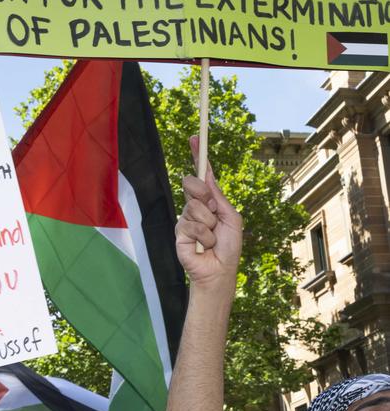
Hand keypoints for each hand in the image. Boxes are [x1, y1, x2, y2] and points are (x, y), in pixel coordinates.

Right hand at [175, 135, 241, 288]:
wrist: (220, 271)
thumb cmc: (228, 247)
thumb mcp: (231, 217)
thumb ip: (219, 197)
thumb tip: (207, 176)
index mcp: (210, 201)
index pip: (201, 175)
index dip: (198, 156)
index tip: (195, 138)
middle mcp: (196, 207)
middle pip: (191, 184)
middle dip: (202, 193)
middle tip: (212, 209)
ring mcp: (185, 219)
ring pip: (193, 207)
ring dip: (208, 224)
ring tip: (212, 238)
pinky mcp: (179, 233)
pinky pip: (189, 225)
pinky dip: (203, 236)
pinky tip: (204, 246)